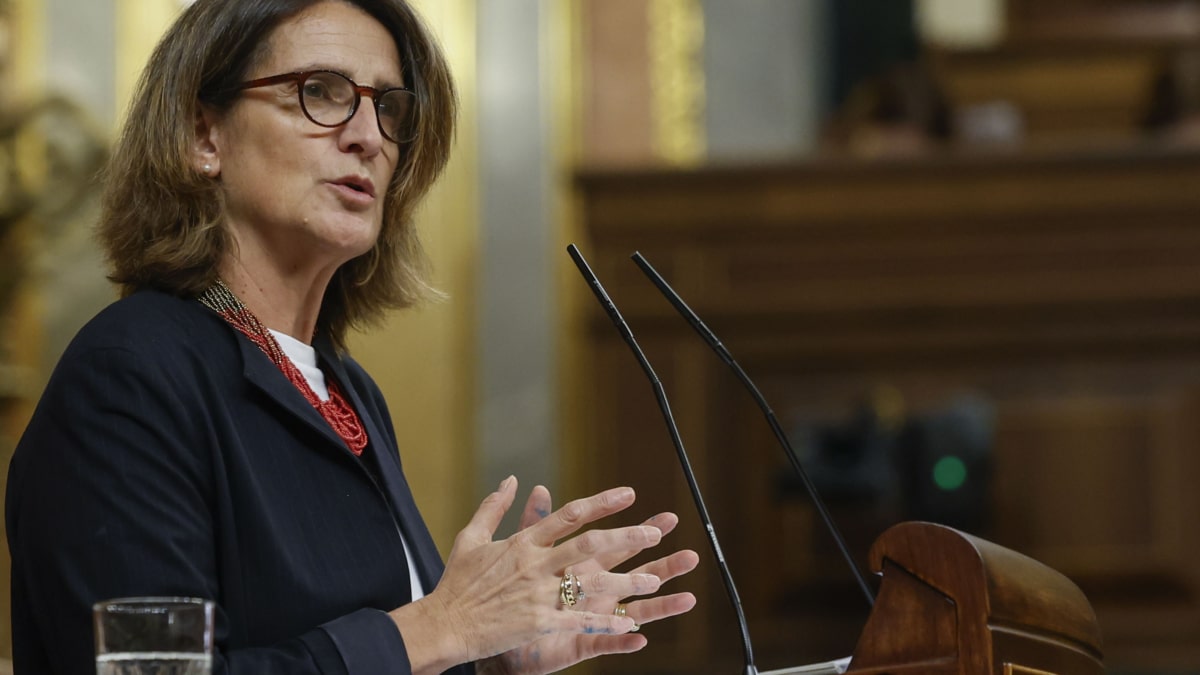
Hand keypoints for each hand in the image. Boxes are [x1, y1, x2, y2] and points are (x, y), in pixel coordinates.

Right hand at [389, 477, 692, 674]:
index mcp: (523, 543)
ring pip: (591, 583)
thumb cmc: (455, 583)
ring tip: (653, 579)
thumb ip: (494, 506)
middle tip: (655, 531)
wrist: (443, 624)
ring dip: (625, 581)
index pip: (570, 515)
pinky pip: (580, 621)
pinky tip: (631, 623)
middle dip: (626, 537)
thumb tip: (512, 480)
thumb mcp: (471, 538)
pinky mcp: (539, 623)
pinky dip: (607, 621)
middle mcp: (535, 564)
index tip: (629, 494)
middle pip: (589, 545)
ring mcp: (538, 594)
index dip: (602, 503)